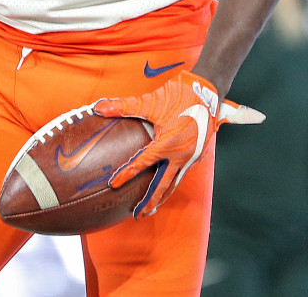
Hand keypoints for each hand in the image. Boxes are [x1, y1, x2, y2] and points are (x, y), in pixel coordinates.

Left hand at [94, 69, 263, 217]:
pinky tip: (165, 185)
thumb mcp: (150, 101)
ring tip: (152, 208)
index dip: (127, 173)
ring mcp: (192, 157)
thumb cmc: (179, 95)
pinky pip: (182, 173)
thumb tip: (98, 107)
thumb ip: (124, 106)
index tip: (113, 185)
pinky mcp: (197, 154)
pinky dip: (172, 182)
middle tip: (138, 215)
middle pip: (164, 185)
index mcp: (169, 144)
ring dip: (163, 196)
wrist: (208, 91)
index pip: (143, 163)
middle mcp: (182, 155)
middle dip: (151, 201)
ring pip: (176, 182)